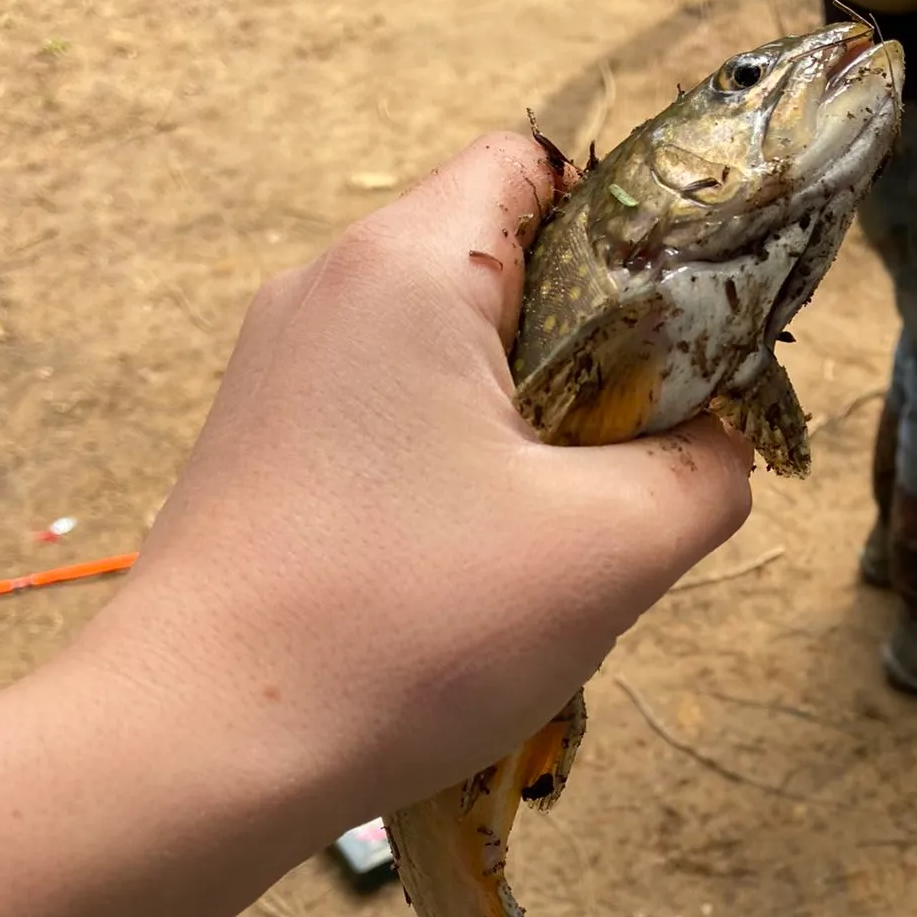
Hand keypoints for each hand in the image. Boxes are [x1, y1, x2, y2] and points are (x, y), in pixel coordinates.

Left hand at [82, 131, 754, 833]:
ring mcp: (282, 371)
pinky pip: (396, 417)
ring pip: (451, 352)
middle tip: (633, 453)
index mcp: (407, 267)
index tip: (682, 335)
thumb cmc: (407, 627)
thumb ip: (710, 470)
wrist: (201, 750)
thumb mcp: (614, 548)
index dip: (633, 229)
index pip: (536, 166)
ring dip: (530, 421)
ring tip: (556, 524)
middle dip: (594, 348)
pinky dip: (460, 464)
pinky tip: (476, 563)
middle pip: (500, 262)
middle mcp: (327, 291)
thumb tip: (716, 444)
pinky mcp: (266, 447)